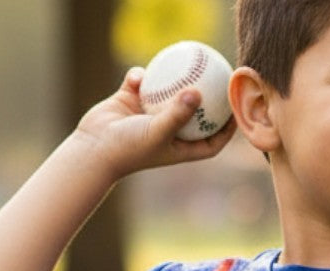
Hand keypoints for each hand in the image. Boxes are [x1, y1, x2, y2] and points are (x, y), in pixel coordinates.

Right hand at [73, 67, 236, 178]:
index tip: (235, 114)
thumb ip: (178, 114)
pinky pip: (141, 82)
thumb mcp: (158, 132)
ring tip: (187, 62)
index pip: (210, 142)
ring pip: (167, 94)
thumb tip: (198, 92)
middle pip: (193, 115)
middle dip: (207, 100)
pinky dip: (140, 77)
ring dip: (174, 80)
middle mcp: (166, 131)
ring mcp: (148, 116)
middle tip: (219, 79)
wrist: (94, 148)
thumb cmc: (129, 148)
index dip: (226, 131)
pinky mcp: (129, 101)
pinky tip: (139, 75)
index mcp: (179, 147)